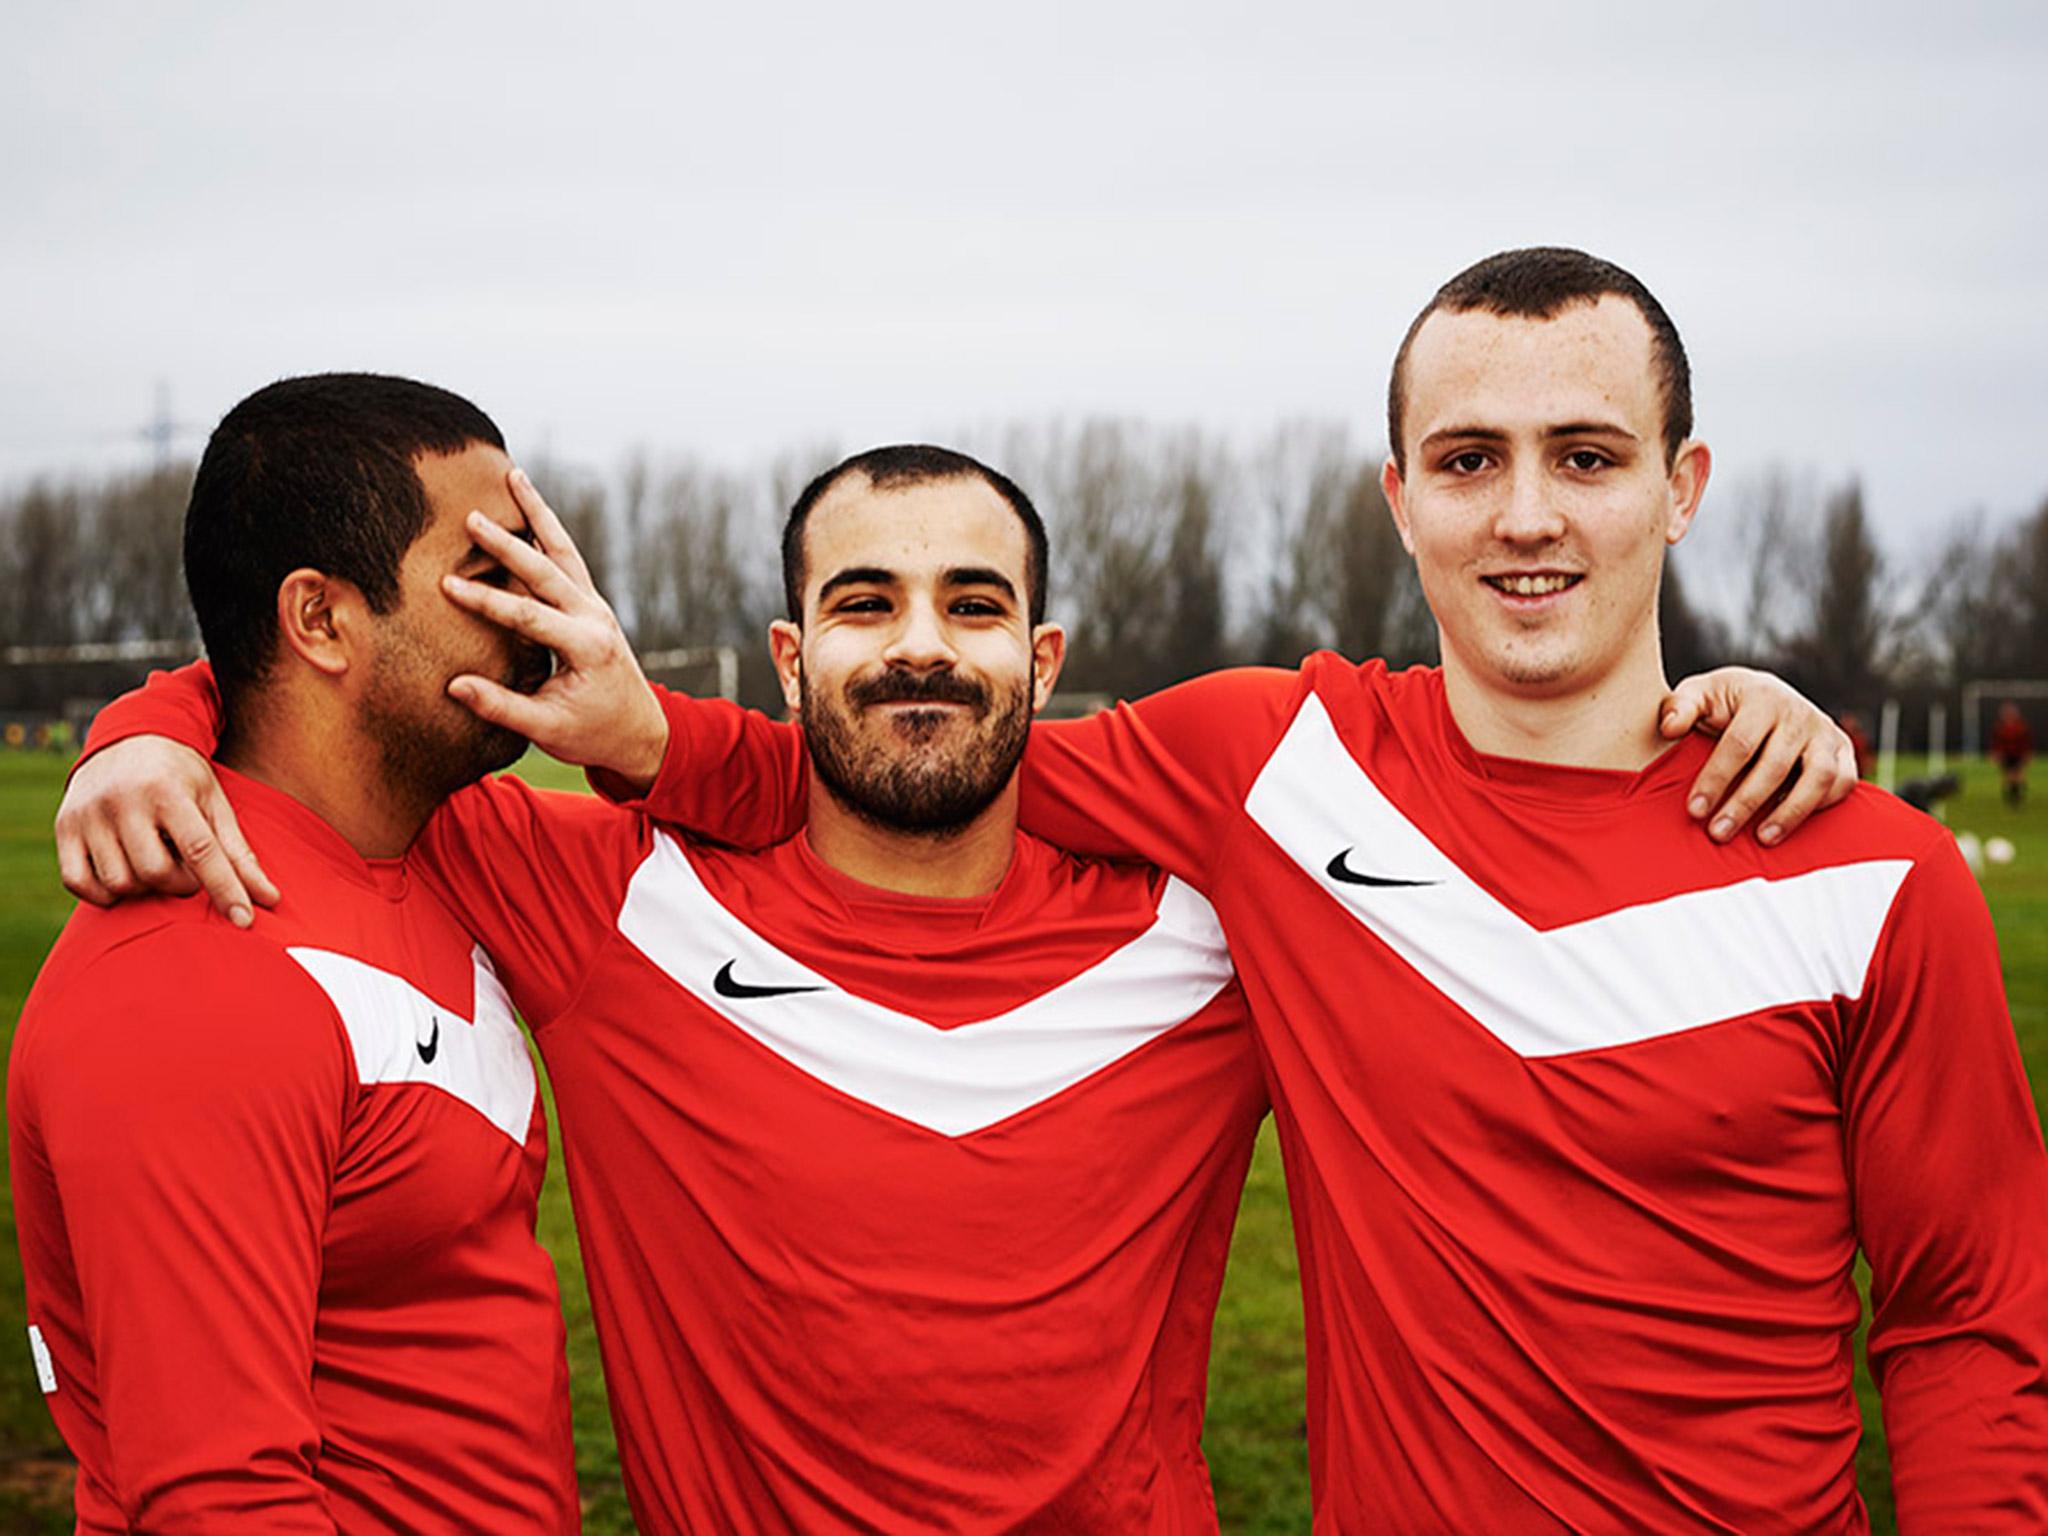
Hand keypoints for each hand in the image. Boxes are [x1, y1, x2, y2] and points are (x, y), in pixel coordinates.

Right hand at [54, 737, 279, 923]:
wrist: (128, 738)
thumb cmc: (182, 777)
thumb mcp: (215, 803)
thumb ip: (239, 853)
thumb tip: (270, 899)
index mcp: (168, 791)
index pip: (200, 851)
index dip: (225, 889)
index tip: (245, 921)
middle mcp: (123, 801)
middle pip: (156, 873)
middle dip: (180, 884)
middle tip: (185, 867)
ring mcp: (88, 815)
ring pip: (119, 883)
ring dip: (145, 888)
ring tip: (156, 861)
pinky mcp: (64, 828)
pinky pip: (79, 883)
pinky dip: (104, 894)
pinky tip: (124, 875)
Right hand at [442, 468, 669, 789]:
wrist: (640, 731)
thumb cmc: (593, 734)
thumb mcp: (548, 729)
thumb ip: (502, 707)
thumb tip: (454, 686)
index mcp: (587, 646)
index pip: (529, 616)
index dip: (486, 600)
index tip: (446, 585)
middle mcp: (595, 617)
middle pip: (548, 570)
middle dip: (509, 543)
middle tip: (474, 517)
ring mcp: (596, 606)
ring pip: (564, 550)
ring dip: (539, 513)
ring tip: (514, 477)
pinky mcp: (591, 604)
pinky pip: (567, 559)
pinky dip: (547, 531)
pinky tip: (527, 507)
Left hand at [1662, 667, 1857, 844]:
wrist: (1766, 694)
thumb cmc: (1725, 703)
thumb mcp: (1699, 694)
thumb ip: (1679, 708)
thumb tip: (1669, 728)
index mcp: (1761, 697)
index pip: (1739, 743)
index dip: (1716, 779)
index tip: (1694, 810)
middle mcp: (1799, 713)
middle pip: (1774, 766)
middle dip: (1744, 804)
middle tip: (1718, 833)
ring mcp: (1825, 732)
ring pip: (1817, 777)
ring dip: (1790, 812)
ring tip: (1762, 838)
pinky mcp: (1843, 750)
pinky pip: (1843, 782)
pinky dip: (1821, 805)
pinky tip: (1790, 823)